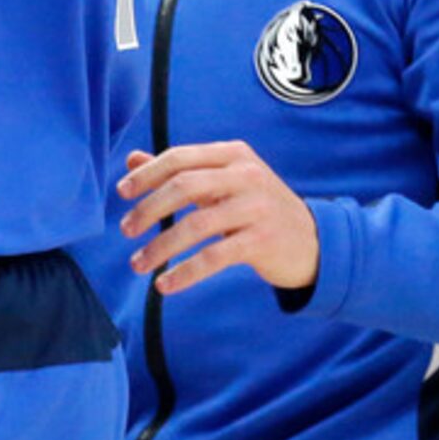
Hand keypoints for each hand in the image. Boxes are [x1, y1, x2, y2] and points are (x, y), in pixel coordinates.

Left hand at [117, 142, 320, 296]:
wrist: (316, 241)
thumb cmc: (257, 207)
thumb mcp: (222, 181)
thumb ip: (180, 170)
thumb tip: (131, 158)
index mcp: (233, 155)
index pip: (179, 158)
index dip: (147, 174)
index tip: (122, 193)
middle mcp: (246, 175)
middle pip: (184, 186)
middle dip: (148, 209)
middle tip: (125, 229)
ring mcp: (257, 208)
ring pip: (196, 225)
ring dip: (160, 246)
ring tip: (137, 264)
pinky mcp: (263, 241)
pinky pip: (214, 257)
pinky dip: (185, 272)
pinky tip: (164, 285)